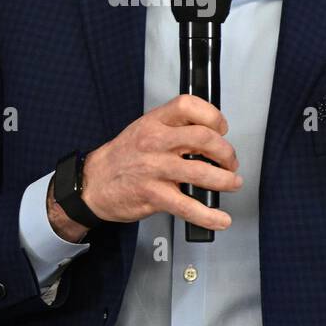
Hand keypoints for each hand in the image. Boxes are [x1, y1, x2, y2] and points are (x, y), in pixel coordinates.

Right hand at [79, 94, 240, 230]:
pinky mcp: (153, 195)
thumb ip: (173, 128)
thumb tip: (209, 135)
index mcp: (154, 122)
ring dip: (225, 180)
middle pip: (203, 138)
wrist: (93, 183)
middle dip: (226, 152)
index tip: (222, 128)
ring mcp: (154, 169)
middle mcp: (155, 142)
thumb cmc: (122, 157)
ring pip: (201, 172)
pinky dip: (209, 215)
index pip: (188, 106)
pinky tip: (220, 219)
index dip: (212, 115)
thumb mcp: (143, 129)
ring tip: (232, 183)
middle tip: (230, 161)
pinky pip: (187, 206)